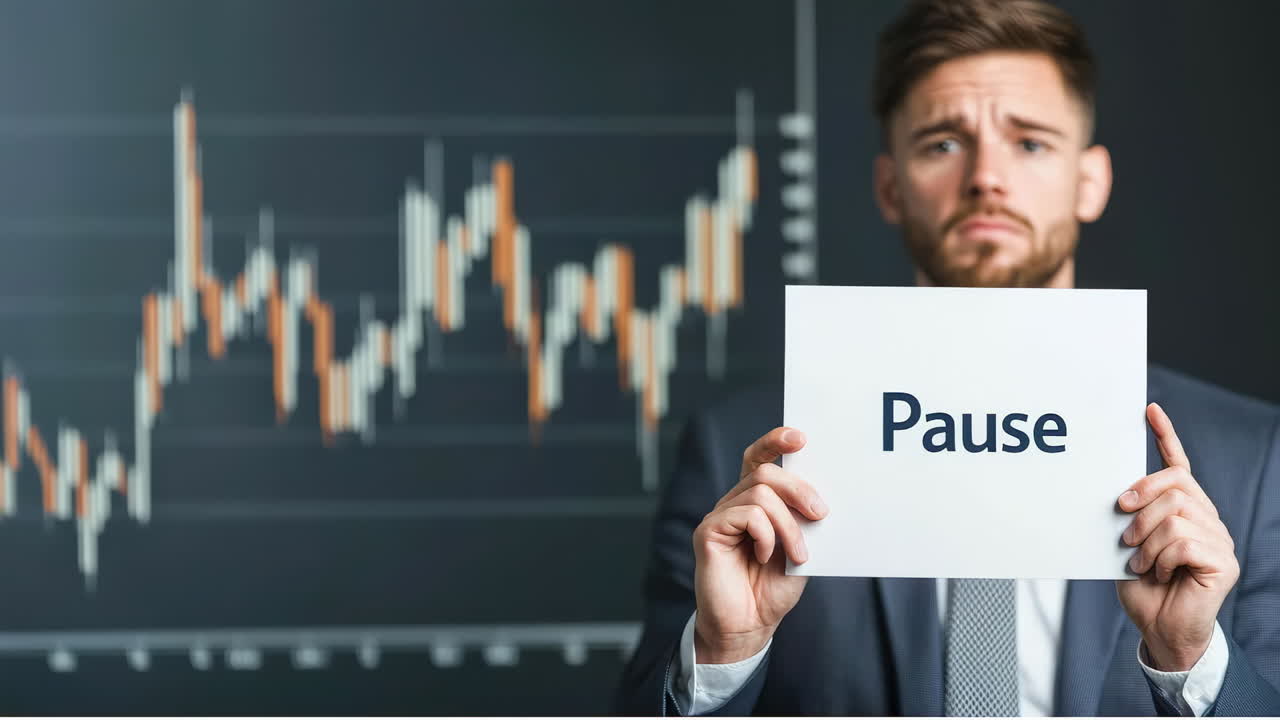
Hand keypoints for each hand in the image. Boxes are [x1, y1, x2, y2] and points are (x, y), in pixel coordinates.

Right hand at [691, 427, 827, 663]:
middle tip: (821, 515)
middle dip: (799, 488)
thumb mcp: (801, 549)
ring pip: (759, 493)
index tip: (801, 437)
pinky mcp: (708, 532)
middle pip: (765, 471)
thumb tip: (822, 497)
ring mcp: (719, 516)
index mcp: (754, 502)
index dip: (775, 440)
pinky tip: (764, 556)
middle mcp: (734, 502)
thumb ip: (804, 521)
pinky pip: (746, 515)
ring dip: (789, 525)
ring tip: (798, 554)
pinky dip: (766, 535)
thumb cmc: (773, 589)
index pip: (759, 458)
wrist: (751, 626)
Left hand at [1116, 403, 1238, 670]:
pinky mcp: (1223, 562)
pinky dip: (1160, 558)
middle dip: (1140, 502)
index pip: (1178, 465)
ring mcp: (1218, 539)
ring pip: (1174, 514)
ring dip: (1146, 540)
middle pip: (1174, 484)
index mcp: (1183, 509)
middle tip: (1124, 531)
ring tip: (1139, 562)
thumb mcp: (1127, 544)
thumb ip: (1130, 517)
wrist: (1158, 629)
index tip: (1149, 410)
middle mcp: (1206, 518)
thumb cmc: (1142, 587)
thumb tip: (1116, 491)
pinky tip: (1158, 573)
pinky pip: (1184, 542)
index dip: (1165, 436)